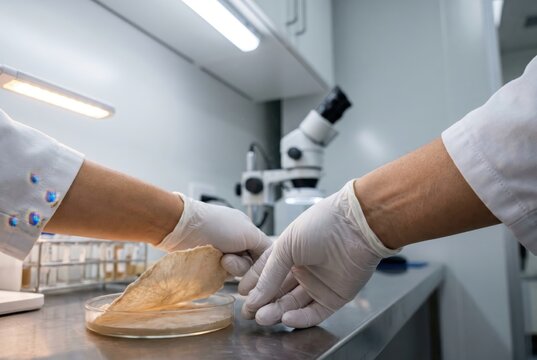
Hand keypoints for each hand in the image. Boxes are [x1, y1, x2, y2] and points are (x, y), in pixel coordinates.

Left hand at [156, 193, 271, 275]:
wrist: (183, 228)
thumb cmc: (216, 225)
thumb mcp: (249, 232)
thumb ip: (265, 246)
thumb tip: (273, 258)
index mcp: (247, 231)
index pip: (263, 255)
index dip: (261, 264)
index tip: (256, 267)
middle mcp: (236, 242)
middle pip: (251, 266)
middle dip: (242, 265)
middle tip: (228, 258)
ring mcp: (221, 253)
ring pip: (236, 273)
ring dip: (230, 268)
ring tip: (219, 259)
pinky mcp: (208, 263)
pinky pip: (221, 275)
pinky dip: (218, 272)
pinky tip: (212, 265)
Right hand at [240, 181, 398, 327]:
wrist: (356, 226)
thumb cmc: (321, 225)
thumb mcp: (285, 246)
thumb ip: (269, 274)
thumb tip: (254, 296)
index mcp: (290, 251)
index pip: (267, 272)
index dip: (254, 284)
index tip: (242, 295)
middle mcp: (304, 268)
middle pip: (279, 291)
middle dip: (264, 302)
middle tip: (249, 313)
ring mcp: (318, 283)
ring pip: (294, 303)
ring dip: (278, 311)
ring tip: (263, 317)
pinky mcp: (334, 296)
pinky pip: (314, 312)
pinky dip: (300, 317)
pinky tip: (286, 318)